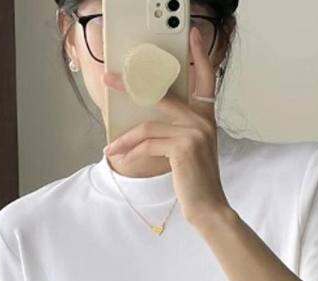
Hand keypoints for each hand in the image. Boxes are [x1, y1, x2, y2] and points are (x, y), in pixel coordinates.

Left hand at [102, 26, 231, 226]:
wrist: (208, 208)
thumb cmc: (196, 184)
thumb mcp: (188, 154)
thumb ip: (175, 134)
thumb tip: (145, 127)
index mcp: (205, 119)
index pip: (206, 80)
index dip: (200, 56)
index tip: (194, 35)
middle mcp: (202, 122)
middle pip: (161, 95)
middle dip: (130, 87)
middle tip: (109, 79)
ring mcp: (194, 133)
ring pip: (148, 127)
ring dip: (125, 139)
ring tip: (111, 149)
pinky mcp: (183, 147)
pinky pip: (149, 143)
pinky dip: (132, 153)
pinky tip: (123, 160)